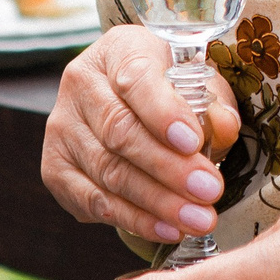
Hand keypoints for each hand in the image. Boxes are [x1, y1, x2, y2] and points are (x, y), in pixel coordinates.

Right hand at [42, 25, 242, 247]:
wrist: (124, 98)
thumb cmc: (169, 86)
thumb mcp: (197, 80)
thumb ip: (213, 102)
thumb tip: (224, 127)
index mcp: (117, 50)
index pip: (136, 79)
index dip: (164, 113)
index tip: (194, 142)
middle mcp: (80, 84)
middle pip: (121, 132)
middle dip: (169, 168)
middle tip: (209, 191)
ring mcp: (62, 128)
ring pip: (108, 172)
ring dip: (157, 202)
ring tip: (197, 218)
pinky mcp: (55, 168)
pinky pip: (94, 201)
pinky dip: (134, 219)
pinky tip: (167, 229)